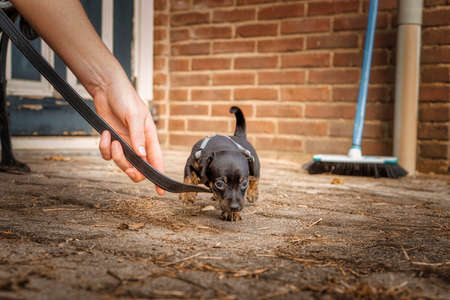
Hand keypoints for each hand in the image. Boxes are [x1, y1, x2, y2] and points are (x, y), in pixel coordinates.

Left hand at [92, 80, 164, 194]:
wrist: (106, 88)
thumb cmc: (125, 97)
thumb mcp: (135, 115)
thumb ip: (138, 136)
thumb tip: (142, 156)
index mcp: (149, 138)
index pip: (157, 161)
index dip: (158, 177)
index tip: (160, 191)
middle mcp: (138, 144)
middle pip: (137, 168)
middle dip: (130, 170)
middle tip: (126, 168)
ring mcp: (124, 144)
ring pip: (121, 163)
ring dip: (115, 155)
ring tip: (112, 139)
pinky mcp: (111, 141)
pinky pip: (107, 154)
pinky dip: (104, 147)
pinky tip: (105, 134)